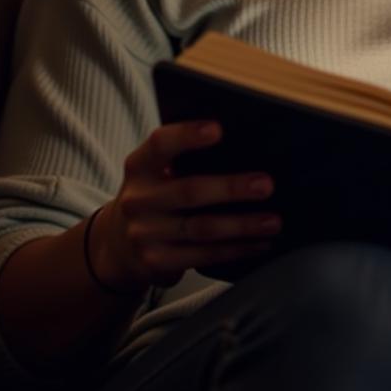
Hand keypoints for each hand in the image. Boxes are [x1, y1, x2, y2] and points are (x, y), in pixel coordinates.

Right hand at [89, 120, 280, 290]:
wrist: (117, 243)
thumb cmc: (157, 192)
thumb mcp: (157, 170)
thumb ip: (185, 158)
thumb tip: (248, 146)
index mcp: (140, 165)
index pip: (160, 144)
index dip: (187, 135)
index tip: (219, 128)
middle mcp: (138, 198)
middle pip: (189, 191)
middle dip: (231, 188)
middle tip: (267, 185)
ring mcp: (145, 233)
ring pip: (201, 229)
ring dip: (242, 226)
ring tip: (273, 221)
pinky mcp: (156, 262)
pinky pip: (202, 256)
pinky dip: (235, 250)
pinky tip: (259, 243)